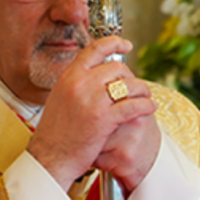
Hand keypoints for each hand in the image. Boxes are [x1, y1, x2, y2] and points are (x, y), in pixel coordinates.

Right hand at [27, 36, 158, 191]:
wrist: (50, 157)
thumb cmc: (55, 132)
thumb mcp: (60, 98)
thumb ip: (77, 84)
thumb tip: (96, 74)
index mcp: (69, 76)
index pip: (94, 49)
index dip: (114, 43)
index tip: (126, 45)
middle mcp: (80, 83)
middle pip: (116, 67)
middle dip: (130, 77)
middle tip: (136, 87)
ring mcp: (92, 100)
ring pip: (128, 85)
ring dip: (142, 90)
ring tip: (146, 97)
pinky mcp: (104, 118)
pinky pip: (133, 105)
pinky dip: (146, 105)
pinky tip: (150, 108)